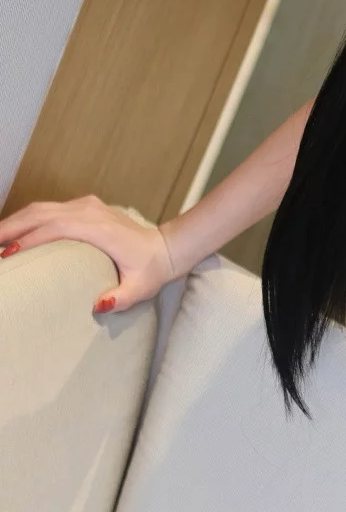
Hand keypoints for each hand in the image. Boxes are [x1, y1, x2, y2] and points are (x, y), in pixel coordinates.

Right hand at [0, 194, 179, 313]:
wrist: (164, 247)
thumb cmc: (149, 270)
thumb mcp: (140, 289)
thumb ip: (121, 298)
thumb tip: (98, 306)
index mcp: (101, 229)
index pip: (57, 228)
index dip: (31, 239)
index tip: (9, 254)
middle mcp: (90, 211)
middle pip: (41, 213)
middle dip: (11, 227)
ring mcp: (87, 206)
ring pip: (42, 207)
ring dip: (16, 221)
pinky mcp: (84, 206)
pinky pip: (49, 208)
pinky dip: (28, 218)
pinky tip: (14, 233)